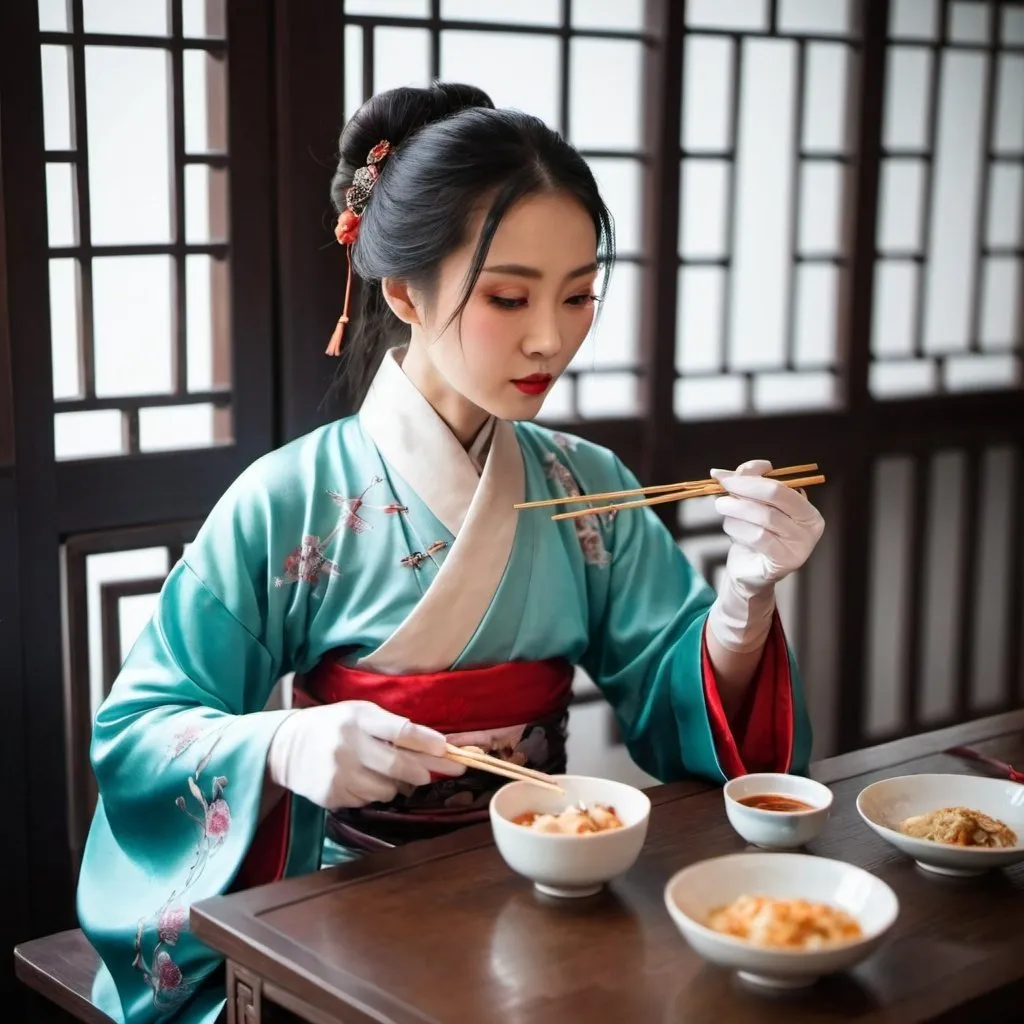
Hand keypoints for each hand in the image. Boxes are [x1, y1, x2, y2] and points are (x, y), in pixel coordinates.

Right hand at [266, 700, 463, 808]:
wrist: (285, 746)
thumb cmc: (334, 726)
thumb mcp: (360, 714)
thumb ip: (392, 727)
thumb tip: (433, 747)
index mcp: (358, 718)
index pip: (401, 731)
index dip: (428, 742)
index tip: (447, 750)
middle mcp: (348, 744)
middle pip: (398, 765)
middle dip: (423, 771)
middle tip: (435, 773)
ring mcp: (338, 773)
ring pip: (386, 789)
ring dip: (397, 784)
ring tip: (387, 773)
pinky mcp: (331, 795)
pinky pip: (368, 800)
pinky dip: (375, 793)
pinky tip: (364, 780)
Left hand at [710, 459, 824, 593]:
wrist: (749, 570)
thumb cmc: (752, 534)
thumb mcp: (749, 505)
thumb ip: (742, 485)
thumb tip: (719, 472)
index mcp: (806, 508)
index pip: (780, 485)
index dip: (752, 478)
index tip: (726, 478)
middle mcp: (811, 526)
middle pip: (775, 495)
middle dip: (744, 489)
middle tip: (721, 491)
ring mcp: (802, 545)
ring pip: (764, 516)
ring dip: (736, 510)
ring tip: (722, 509)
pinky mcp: (787, 561)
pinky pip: (759, 536)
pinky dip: (739, 529)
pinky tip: (731, 529)